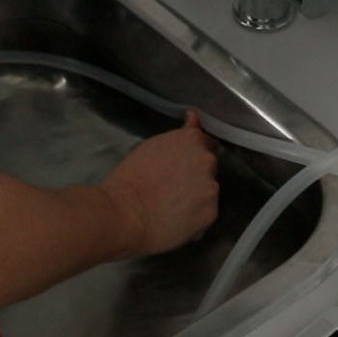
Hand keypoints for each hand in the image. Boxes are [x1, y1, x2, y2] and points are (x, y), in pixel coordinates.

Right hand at [99, 111, 219, 256]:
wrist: (126, 212)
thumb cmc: (132, 178)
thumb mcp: (153, 146)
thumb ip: (179, 136)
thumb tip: (194, 118)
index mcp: (193, 140)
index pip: (207, 143)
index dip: (194, 156)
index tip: (182, 165)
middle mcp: (207, 161)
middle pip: (210, 167)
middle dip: (197, 175)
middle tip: (173, 187)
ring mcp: (212, 188)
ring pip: (209, 191)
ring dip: (198, 196)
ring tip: (173, 205)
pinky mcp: (212, 212)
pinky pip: (207, 212)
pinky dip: (197, 216)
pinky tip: (178, 218)